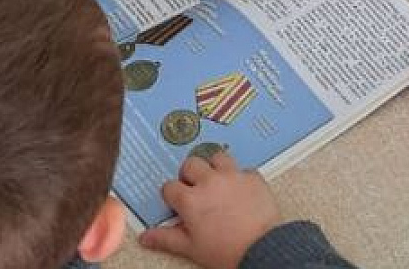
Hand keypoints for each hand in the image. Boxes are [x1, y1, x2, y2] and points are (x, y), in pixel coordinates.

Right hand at [139, 153, 280, 268]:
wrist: (261, 249)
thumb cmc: (227, 251)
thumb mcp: (191, 248)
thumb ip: (166, 238)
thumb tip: (146, 236)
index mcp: (191, 199)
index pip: (169, 187)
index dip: (171, 195)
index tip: (177, 202)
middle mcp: (210, 182)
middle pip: (191, 164)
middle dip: (189, 175)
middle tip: (194, 188)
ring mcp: (233, 176)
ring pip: (218, 157)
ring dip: (215, 167)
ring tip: (217, 182)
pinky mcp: (254, 177)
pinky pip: (244, 169)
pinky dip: (240, 176)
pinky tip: (241, 190)